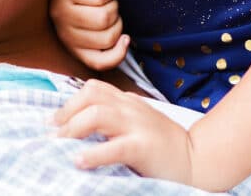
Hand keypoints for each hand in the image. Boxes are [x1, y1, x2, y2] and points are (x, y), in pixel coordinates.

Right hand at [49, 0, 128, 69]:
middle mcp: (60, 16)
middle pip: (105, 18)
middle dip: (113, 6)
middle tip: (107, 1)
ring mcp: (66, 37)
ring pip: (106, 38)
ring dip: (116, 25)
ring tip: (108, 14)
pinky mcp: (76, 52)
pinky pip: (100, 62)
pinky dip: (118, 53)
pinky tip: (124, 39)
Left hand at [53, 79, 194, 184]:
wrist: (199, 159)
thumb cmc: (165, 147)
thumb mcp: (139, 124)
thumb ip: (116, 119)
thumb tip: (81, 126)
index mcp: (129, 102)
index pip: (94, 89)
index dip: (69, 102)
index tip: (52, 121)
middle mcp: (131, 108)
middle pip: (91, 94)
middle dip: (66, 112)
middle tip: (51, 132)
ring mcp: (138, 125)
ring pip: (97, 114)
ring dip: (73, 128)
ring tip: (59, 144)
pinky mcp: (144, 147)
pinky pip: (114, 147)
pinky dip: (93, 154)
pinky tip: (79, 161)